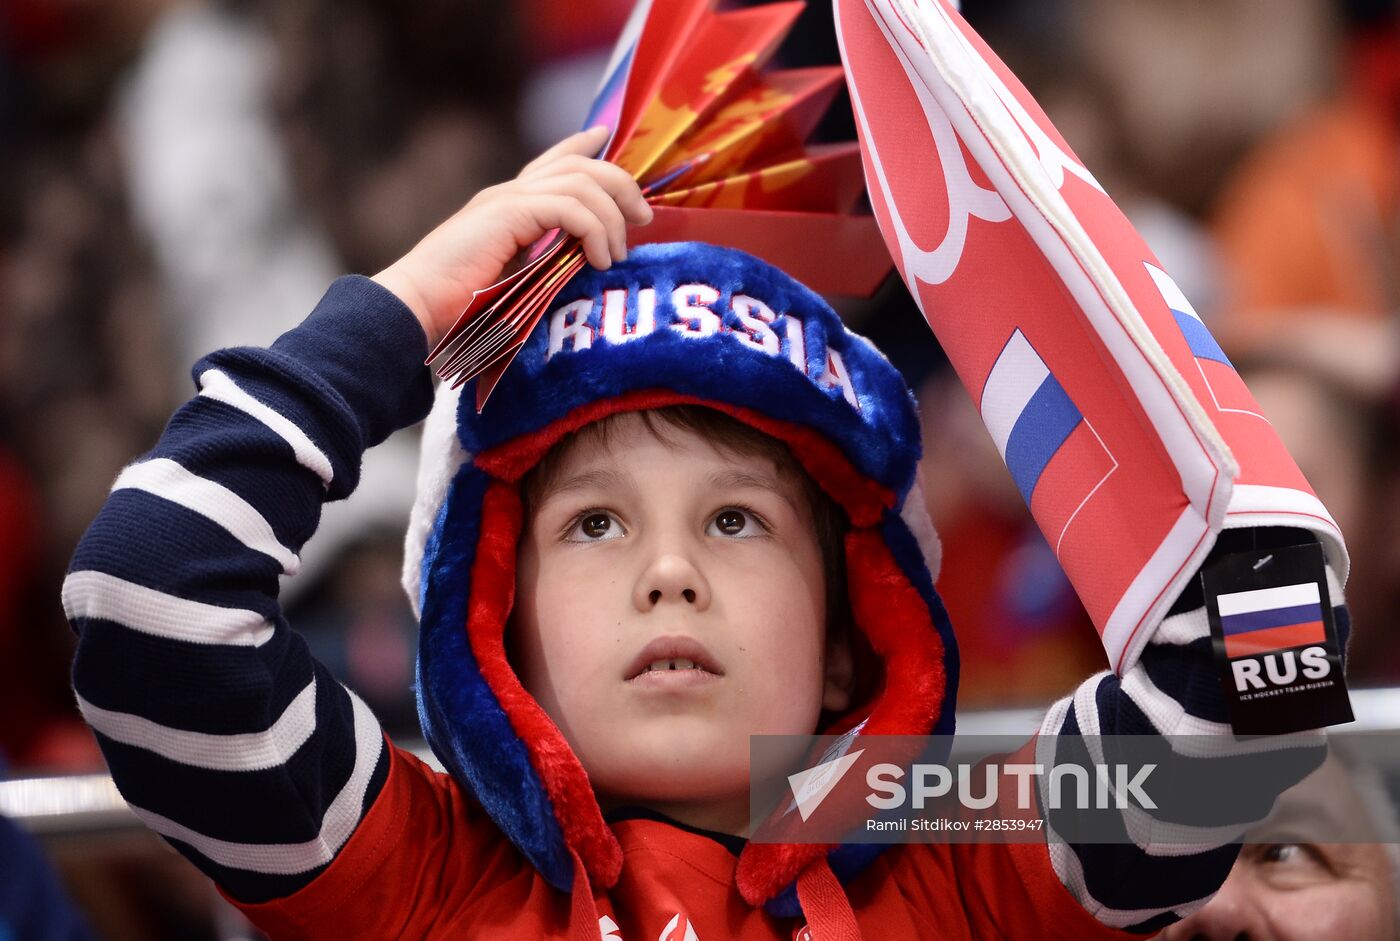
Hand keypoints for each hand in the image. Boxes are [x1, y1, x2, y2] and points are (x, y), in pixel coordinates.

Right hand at [372, 126, 652, 347]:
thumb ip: (545, 264)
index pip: (553, 160)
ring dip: (611, 217)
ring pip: (582, 182)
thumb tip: (584, 268)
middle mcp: (509, 193)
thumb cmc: (460, 310)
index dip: (583, 144)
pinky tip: (598, 260)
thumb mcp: (516, 282)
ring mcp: (507, 199)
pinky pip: (570, 208)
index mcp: (508, 205)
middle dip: (620, 184)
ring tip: (616, 255)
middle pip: (579, 164)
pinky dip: (594, 231)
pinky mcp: (507, 213)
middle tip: (643, 217)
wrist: (416, 308)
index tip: (607, 139)